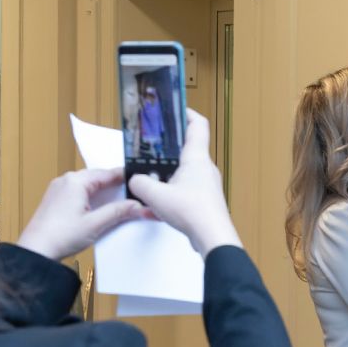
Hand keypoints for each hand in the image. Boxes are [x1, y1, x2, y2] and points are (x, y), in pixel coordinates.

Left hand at [18, 167, 145, 261]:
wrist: (36, 251)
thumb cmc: (60, 236)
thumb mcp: (95, 224)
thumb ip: (118, 212)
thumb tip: (138, 205)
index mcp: (76, 181)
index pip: (107, 173)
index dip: (125, 178)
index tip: (140, 183)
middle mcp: (66, 180)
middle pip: (98, 178)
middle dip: (115, 187)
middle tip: (133, 195)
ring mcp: (58, 189)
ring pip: (88, 186)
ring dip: (103, 194)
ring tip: (119, 204)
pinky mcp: (55, 200)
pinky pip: (78, 193)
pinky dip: (91, 198)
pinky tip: (98, 210)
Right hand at [127, 110, 242, 256]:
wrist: (212, 237)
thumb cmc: (193, 212)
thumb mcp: (156, 195)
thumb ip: (140, 183)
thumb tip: (135, 180)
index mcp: (196, 157)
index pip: (197, 124)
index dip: (186, 113)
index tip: (174, 110)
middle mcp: (204, 167)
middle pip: (188, 148)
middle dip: (170, 147)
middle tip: (153, 146)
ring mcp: (206, 184)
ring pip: (185, 172)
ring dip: (169, 174)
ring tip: (151, 180)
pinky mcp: (204, 200)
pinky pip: (186, 190)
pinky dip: (172, 193)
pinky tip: (158, 206)